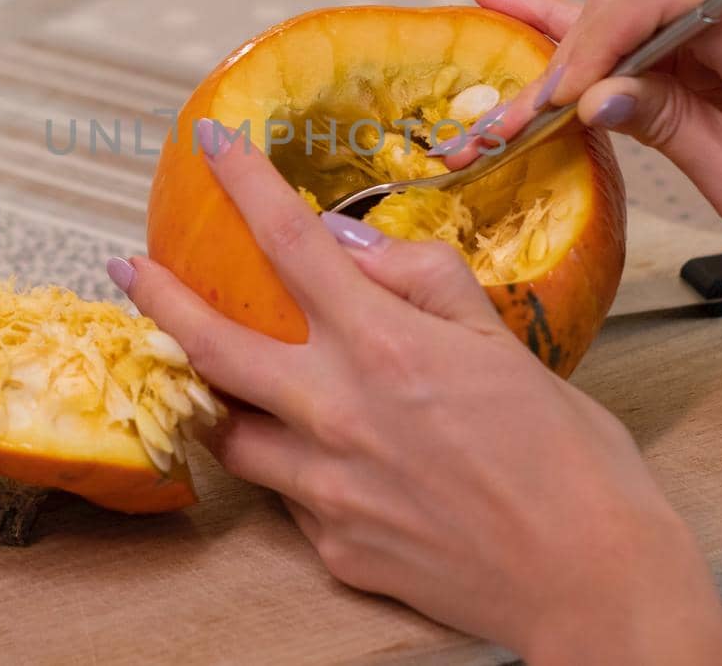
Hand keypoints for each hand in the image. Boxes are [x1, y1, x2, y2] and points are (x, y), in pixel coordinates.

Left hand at [110, 122, 721, 662]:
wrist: (592, 580)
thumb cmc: (570, 457)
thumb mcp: (506, 344)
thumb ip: (423, 282)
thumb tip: (350, 246)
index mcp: (386, 348)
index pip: (290, 243)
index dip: (242, 184)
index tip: (211, 142)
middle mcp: (338, 414)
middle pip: (213, 345)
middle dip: (159, 298)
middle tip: (129, 268)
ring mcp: (327, 489)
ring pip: (232, 432)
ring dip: (219, 397)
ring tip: (223, 379)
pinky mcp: (333, 548)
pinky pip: (289, 496)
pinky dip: (295, 467)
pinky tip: (330, 462)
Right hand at [457, 0, 721, 297]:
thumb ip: (668, 127)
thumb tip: (592, 99)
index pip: (653, 1)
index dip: (594, 46)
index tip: (564, 106)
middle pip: (634, 0)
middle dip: (572, 54)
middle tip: (521, 116)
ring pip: (633, 15)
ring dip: (570, 49)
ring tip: (498, 50)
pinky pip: (652, 37)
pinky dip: (592, 37)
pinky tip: (517, 4)